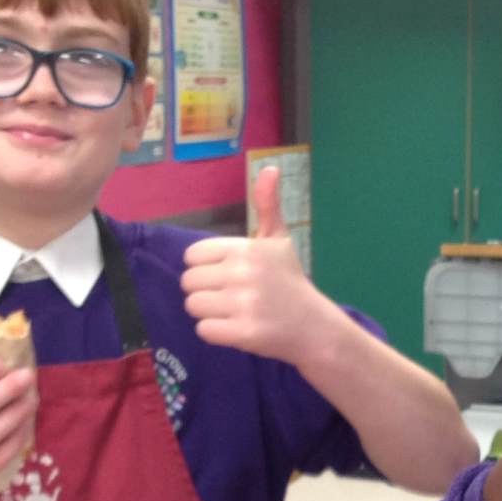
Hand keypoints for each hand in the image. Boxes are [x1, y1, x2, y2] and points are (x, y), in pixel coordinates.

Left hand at [181, 165, 340, 364]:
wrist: (313, 326)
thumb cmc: (289, 280)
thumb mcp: (278, 239)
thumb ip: (267, 205)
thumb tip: (269, 167)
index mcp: (246, 249)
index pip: (192, 256)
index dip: (206, 266)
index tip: (228, 274)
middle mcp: (243, 274)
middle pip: (188, 282)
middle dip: (205, 290)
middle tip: (231, 296)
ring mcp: (243, 305)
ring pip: (193, 306)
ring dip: (208, 312)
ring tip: (233, 311)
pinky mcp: (243, 333)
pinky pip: (204, 330)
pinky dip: (216, 332)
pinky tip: (236, 328)